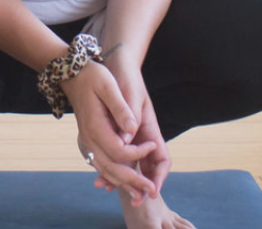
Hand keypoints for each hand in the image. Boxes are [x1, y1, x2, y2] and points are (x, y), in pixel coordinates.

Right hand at [62, 61, 156, 202]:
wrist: (72, 74)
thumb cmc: (92, 76)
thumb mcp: (108, 85)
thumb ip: (121, 108)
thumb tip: (132, 130)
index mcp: (95, 126)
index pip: (120, 151)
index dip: (138, 153)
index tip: (152, 145)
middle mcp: (89, 138)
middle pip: (112, 168)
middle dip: (133, 181)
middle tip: (152, 190)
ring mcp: (86, 141)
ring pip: (105, 170)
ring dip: (123, 183)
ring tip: (140, 193)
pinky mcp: (88, 140)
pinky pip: (99, 164)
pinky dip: (112, 176)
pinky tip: (123, 182)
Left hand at [113, 68, 170, 197]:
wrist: (116, 62)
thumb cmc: (125, 76)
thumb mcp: (128, 93)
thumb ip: (128, 116)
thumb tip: (126, 139)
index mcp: (149, 126)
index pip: (162, 158)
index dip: (159, 176)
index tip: (152, 189)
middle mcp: (142, 133)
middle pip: (147, 165)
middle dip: (141, 183)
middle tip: (132, 199)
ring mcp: (131, 132)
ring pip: (132, 161)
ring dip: (124, 175)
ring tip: (108, 186)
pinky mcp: (118, 128)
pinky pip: (119, 152)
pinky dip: (112, 162)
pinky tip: (99, 168)